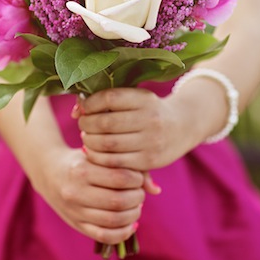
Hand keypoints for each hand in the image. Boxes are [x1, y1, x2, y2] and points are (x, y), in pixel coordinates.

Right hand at [31, 145, 144, 245]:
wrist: (50, 172)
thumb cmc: (82, 159)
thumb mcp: (99, 155)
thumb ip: (127, 167)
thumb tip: (156, 190)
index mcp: (82, 170)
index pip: (120, 178)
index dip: (136, 179)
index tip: (138, 178)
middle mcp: (76, 192)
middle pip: (118, 201)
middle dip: (137, 198)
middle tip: (139, 194)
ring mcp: (75, 211)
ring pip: (113, 221)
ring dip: (133, 215)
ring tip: (136, 207)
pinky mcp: (77, 225)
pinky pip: (104, 236)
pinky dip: (123, 233)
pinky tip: (131, 225)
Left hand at [76, 88, 190, 172]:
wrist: (184, 125)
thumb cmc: (149, 109)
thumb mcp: (136, 97)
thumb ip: (108, 100)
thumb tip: (76, 110)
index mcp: (145, 99)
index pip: (109, 98)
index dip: (90, 103)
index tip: (84, 107)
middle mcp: (150, 119)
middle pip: (105, 123)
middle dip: (87, 124)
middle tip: (82, 124)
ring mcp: (151, 141)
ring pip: (107, 144)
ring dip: (90, 141)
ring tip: (88, 137)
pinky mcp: (149, 161)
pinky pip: (114, 162)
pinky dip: (98, 158)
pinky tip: (95, 152)